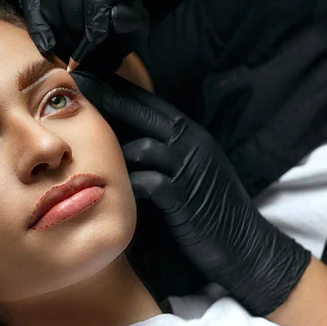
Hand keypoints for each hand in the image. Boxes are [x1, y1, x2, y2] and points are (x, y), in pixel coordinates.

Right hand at [19, 0, 149, 72]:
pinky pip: (30, 0)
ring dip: (57, 24)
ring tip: (68, 41)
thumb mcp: (133, 22)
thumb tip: (114, 16)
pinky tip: (48, 42)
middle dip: (75, 16)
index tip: (95, 37)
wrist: (96, 23)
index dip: (96, 9)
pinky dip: (37, 26)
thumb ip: (129, 19)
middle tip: (80, 39)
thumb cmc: (116, 20)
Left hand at [72, 71, 310, 315]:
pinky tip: (110, 189)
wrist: (249, 250)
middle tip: (77, 82)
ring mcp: (191, 171)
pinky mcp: (185, 201)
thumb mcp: (193, 173)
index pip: (152, 104)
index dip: (120, 89)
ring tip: (84, 148)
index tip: (90, 75)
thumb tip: (126, 142)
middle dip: (110, 97)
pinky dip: (128, 185)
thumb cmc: (211, 212)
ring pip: (142, 148)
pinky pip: (147, 184)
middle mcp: (193, 146)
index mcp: (193, 137)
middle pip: (145, 113)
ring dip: (114, 151)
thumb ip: (165, 155)